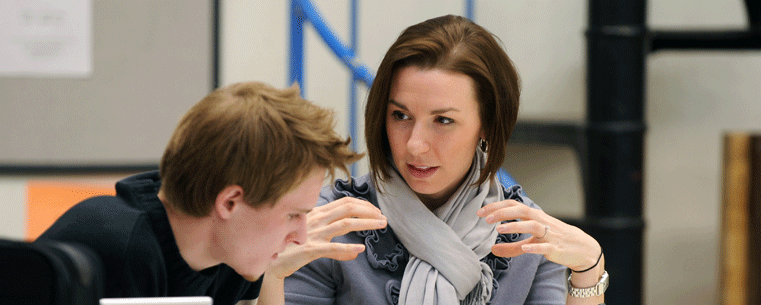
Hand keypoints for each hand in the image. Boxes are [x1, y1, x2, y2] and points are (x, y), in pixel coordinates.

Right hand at [267, 197, 386, 278]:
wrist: (270, 260)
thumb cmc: (291, 246)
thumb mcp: (312, 236)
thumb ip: (333, 240)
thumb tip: (355, 250)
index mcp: (317, 213)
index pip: (344, 202)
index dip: (363, 204)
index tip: (376, 210)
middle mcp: (317, 220)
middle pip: (348, 208)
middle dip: (369, 211)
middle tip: (383, 217)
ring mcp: (314, 233)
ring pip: (344, 224)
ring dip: (366, 223)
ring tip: (381, 225)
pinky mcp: (309, 249)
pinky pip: (331, 248)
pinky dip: (347, 248)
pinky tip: (359, 249)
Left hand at [477, 199, 600, 271]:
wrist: (581, 248)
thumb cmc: (554, 240)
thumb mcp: (531, 242)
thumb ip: (512, 247)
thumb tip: (492, 250)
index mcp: (534, 216)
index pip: (513, 206)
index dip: (497, 207)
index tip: (480, 212)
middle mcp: (541, 221)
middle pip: (521, 211)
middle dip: (502, 213)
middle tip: (485, 219)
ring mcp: (549, 234)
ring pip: (532, 225)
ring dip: (515, 226)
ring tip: (499, 229)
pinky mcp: (555, 248)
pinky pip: (544, 246)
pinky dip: (534, 247)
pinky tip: (524, 248)